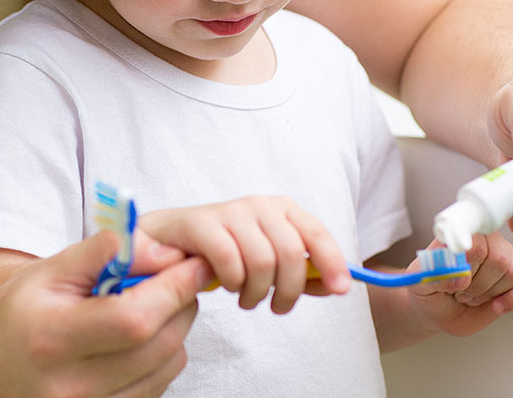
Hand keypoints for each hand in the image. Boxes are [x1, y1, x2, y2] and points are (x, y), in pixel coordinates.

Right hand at [0, 229, 210, 397]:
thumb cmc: (17, 313)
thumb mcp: (49, 271)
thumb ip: (102, 252)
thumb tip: (162, 248)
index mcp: (53, 339)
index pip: (133, 318)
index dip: (173, 288)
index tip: (194, 262)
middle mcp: (72, 387)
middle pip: (158, 344)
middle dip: (181, 303)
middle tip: (179, 276)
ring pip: (167, 366)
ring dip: (175, 329)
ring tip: (153, 304)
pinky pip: (157, 386)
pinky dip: (161, 356)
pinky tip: (138, 337)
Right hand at [139, 195, 351, 313]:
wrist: (170, 239)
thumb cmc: (226, 251)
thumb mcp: (269, 258)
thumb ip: (303, 272)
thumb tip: (337, 285)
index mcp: (282, 208)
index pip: (317, 233)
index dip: (332, 262)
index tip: (342, 290)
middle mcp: (260, 204)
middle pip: (292, 253)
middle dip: (288, 290)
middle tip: (277, 308)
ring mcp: (231, 211)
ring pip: (262, 262)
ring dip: (257, 292)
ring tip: (247, 299)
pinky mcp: (204, 223)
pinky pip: (231, 262)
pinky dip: (234, 283)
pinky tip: (228, 287)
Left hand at [407, 234, 512, 337]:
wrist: (439, 310)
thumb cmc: (430, 291)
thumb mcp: (418, 283)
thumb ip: (432, 274)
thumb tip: (459, 277)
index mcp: (460, 233)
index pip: (475, 243)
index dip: (468, 268)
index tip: (456, 283)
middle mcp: (486, 238)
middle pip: (497, 259)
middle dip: (477, 285)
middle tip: (460, 293)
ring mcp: (506, 254)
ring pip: (512, 272)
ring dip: (490, 293)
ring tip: (472, 296)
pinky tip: (495, 305)